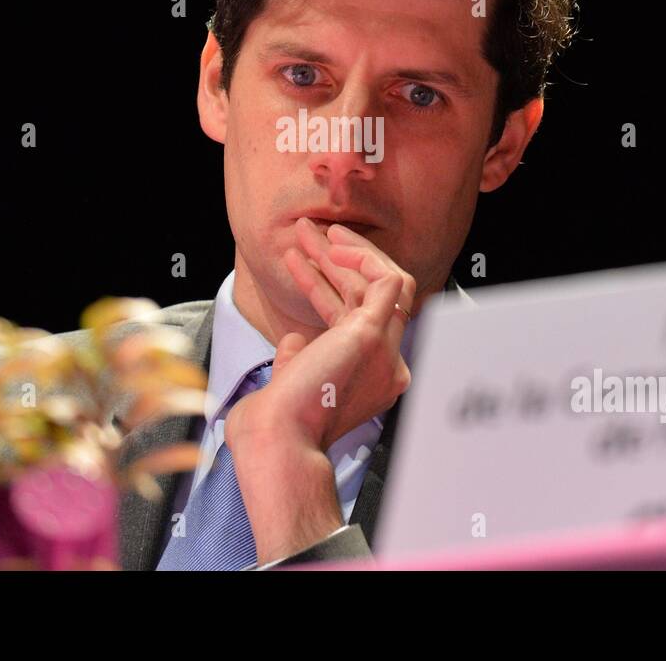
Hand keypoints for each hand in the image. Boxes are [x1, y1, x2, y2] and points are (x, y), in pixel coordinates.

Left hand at [223, 217, 416, 564]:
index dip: (330, 287)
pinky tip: (333, 244)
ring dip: (345, 251)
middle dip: (337, 261)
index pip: (358, 319)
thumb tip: (294, 341)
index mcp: (369, 379)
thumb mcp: (291, 382)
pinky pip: (389, 280)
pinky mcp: (372, 334)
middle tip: (309, 235)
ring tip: (309, 230)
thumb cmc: (276, 420)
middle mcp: (386, 366)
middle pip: (370, 298)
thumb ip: (299, 358)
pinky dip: (364, 257)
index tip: (302, 264)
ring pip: (384, 283)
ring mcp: (385, 351)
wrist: (278, 437)